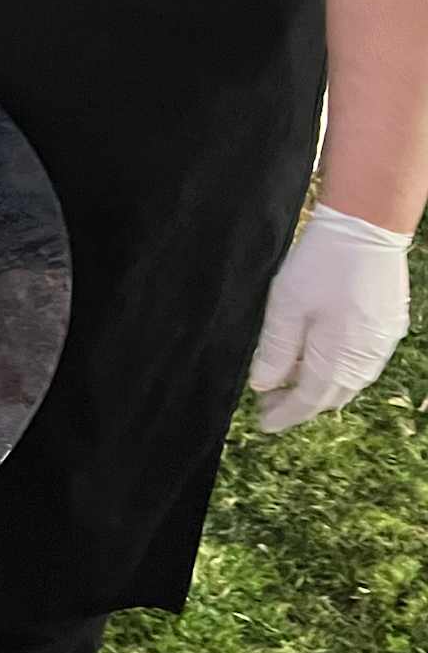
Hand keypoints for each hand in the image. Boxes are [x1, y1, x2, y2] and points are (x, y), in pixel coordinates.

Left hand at [248, 203, 412, 431]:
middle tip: (269, 404)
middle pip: (330, 396)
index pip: (308, 400)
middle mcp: (365, 359)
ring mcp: (381, 344)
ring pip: (348, 381)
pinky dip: (337, 370)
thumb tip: (264, 385)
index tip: (263, 423)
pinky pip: (361, 364)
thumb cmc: (322, 266)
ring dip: (318, 387)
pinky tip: (318, 358)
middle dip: (299, 404)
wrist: (367, 228)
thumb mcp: (285, 307)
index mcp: (337, 359)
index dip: (285, 415)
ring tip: (288, 382)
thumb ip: (275, 351)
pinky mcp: (388, 327)